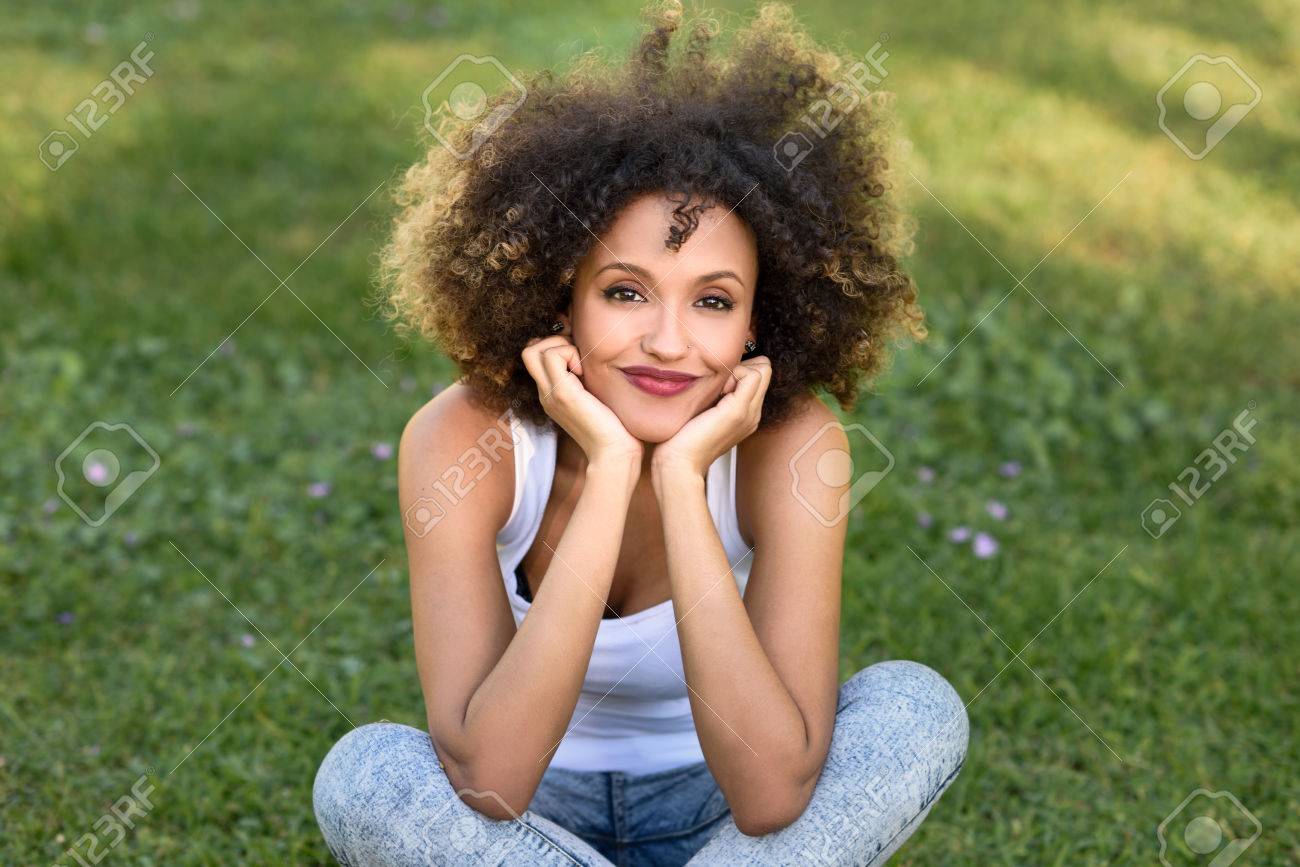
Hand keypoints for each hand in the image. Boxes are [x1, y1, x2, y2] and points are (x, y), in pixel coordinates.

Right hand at [522, 335, 642, 465]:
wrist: (614, 454)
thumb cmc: (615, 428)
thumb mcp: (597, 397)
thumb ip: (589, 380)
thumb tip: (595, 356)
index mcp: (552, 394)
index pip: (538, 357)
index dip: (557, 345)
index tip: (582, 357)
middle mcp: (546, 393)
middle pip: (529, 350)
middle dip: (554, 340)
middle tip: (579, 355)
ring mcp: (550, 393)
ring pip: (534, 349)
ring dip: (562, 346)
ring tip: (582, 365)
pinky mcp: (562, 393)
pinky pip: (552, 355)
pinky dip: (569, 353)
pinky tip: (585, 372)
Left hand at [652, 356, 771, 479]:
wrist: (679, 462)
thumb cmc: (682, 437)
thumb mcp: (704, 409)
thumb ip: (715, 393)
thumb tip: (716, 372)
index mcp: (746, 413)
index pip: (758, 374)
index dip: (739, 369)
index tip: (716, 383)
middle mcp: (752, 413)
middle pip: (764, 370)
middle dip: (741, 366)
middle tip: (717, 384)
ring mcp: (749, 412)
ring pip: (762, 369)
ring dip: (737, 369)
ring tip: (716, 389)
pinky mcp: (738, 410)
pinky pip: (753, 374)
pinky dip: (734, 373)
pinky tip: (715, 390)